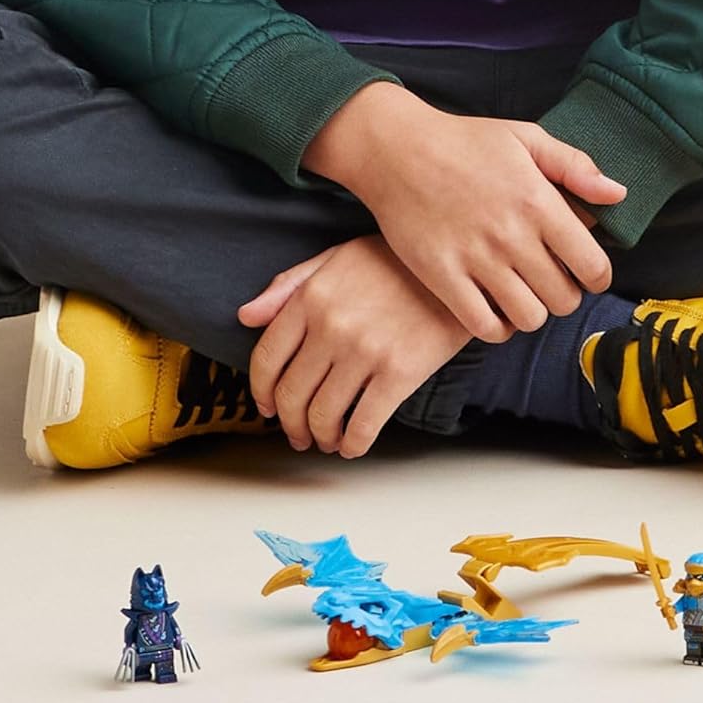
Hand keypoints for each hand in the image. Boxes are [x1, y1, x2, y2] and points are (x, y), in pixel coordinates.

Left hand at [235, 235, 471, 457]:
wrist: (456, 270)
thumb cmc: (396, 261)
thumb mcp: (338, 257)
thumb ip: (289, 285)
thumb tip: (246, 317)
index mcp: (311, 298)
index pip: (266, 359)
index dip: (262, 393)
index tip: (269, 407)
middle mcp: (331, 327)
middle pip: (292, 396)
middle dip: (291, 424)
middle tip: (299, 434)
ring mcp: (365, 352)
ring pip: (323, 416)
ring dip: (320, 437)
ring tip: (327, 439)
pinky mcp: (399, 373)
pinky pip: (363, 426)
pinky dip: (353, 445)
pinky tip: (353, 443)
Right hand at [348, 110, 625, 340]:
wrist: (395, 149)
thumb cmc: (464, 141)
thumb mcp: (525, 136)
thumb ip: (575, 165)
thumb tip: (618, 194)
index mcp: (538, 201)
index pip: (592, 266)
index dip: (596, 276)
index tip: (585, 271)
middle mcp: (511, 235)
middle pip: (564, 299)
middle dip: (564, 294)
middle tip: (549, 279)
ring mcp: (475, 259)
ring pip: (529, 318)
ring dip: (532, 311)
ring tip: (522, 292)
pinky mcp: (442, 276)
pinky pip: (485, 327)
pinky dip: (497, 326)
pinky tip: (494, 305)